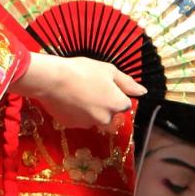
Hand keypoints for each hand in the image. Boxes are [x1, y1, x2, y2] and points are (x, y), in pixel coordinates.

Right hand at [18, 54, 144, 128]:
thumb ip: (127, 83)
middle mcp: (105, 119)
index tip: (105, 86)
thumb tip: (143, 92)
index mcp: (117, 104)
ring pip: (94, 119)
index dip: (116, 95)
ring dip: (91, 111)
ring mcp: (87, 124)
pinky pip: (78, 120)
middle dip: (105, 108)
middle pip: (111, 117)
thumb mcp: (108, 70)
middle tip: (92, 92)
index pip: (125, 105)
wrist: (51, 79)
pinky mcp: (71, 125)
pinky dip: (76, 113)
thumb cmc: (82, 70)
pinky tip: (68, 100)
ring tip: (78, 94)